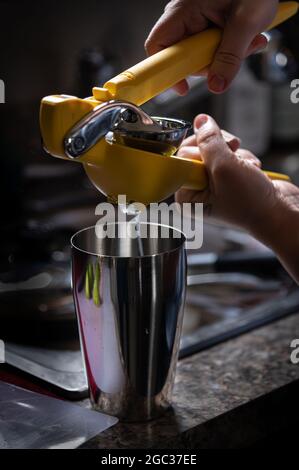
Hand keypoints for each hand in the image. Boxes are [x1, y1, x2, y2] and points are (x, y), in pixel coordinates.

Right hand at [145, 0, 277, 93]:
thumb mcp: (245, 22)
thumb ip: (230, 56)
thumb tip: (216, 85)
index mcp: (183, 10)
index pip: (158, 46)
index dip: (167, 70)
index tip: (183, 86)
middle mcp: (185, 17)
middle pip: (184, 57)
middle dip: (211, 63)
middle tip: (234, 56)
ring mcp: (196, 22)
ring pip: (201, 56)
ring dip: (226, 57)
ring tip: (248, 41)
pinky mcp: (208, 26)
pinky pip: (212, 49)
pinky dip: (231, 50)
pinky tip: (246, 39)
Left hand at [176, 114, 298, 281]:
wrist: (279, 212)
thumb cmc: (250, 202)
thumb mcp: (224, 167)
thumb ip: (209, 141)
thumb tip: (201, 120)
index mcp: (186, 196)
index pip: (181, 156)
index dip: (200, 149)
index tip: (216, 155)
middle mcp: (197, 190)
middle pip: (199, 149)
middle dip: (221, 150)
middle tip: (233, 158)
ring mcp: (213, 184)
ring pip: (217, 150)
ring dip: (236, 155)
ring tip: (246, 170)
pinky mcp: (229, 178)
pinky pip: (230, 155)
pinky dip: (243, 159)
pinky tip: (251, 171)